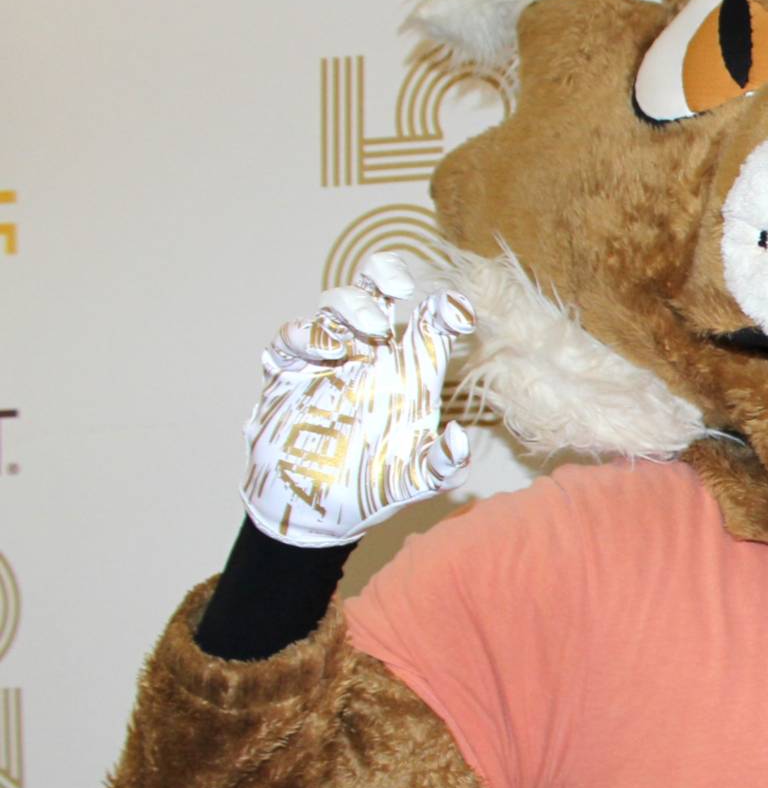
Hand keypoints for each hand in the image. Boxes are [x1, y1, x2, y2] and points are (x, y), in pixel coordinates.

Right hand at [241, 253, 474, 548]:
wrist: (313, 512)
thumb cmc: (370, 487)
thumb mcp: (413, 481)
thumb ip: (443, 465)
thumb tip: (461, 438)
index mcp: (407, 372)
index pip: (429, 326)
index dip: (445, 309)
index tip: (458, 311)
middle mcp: (369, 357)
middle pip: (375, 293)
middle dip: (384, 275)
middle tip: (400, 286)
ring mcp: (326, 361)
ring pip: (334, 307)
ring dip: (350, 306)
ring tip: (366, 330)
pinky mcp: (287, 374)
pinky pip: (290, 339)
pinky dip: (303, 335)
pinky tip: (322, 351)